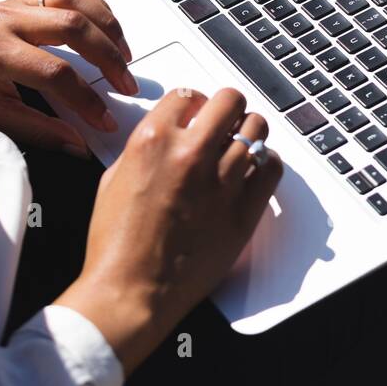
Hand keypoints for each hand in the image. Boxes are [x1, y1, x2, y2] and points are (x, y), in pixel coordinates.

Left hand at [0, 0, 136, 156]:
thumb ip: (37, 130)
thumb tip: (77, 145)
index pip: (56, 73)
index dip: (86, 100)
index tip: (104, 120)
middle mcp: (6, 19)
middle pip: (73, 27)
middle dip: (108, 58)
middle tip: (125, 84)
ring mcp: (15, 3)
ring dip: (105, 24)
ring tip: (123, 53)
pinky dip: (92, 5)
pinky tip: (105, 27)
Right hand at [55, 87, 282, 373]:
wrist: (132, 290)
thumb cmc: (117, 244)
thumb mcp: (114, 178)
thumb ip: (146, 148)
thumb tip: (169, 134)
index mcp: (154, 140)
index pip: (188, 94)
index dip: (194, 103)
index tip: (197, 112)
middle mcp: (191, 154)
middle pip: (230, 101)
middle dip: (227, 108)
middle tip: (225, 121)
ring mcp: (222, 182)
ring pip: (257, 130)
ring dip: (248, 133)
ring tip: (240, 145)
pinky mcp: (244, 210)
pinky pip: (272, 168)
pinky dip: (266, 162)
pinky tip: (255, 168)